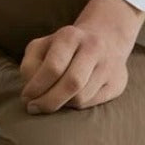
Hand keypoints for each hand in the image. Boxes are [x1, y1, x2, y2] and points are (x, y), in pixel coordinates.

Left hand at [19, 0, 144, 113]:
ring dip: (62, 104)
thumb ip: (30, 65)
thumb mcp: (42, 46)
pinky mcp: (117, 83)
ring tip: (53, 99)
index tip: (26, 98)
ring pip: (82, 97)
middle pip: (72, 83)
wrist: (104, 38)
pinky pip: (93, 103)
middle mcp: (93, 48)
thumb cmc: (64, 47)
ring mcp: (108, 65)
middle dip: (49, 101)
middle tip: (35, 108)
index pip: (53, 67)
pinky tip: (70, 98)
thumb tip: (30, 94)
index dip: (37, 87)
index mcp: (70, 36)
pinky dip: (77, 105)